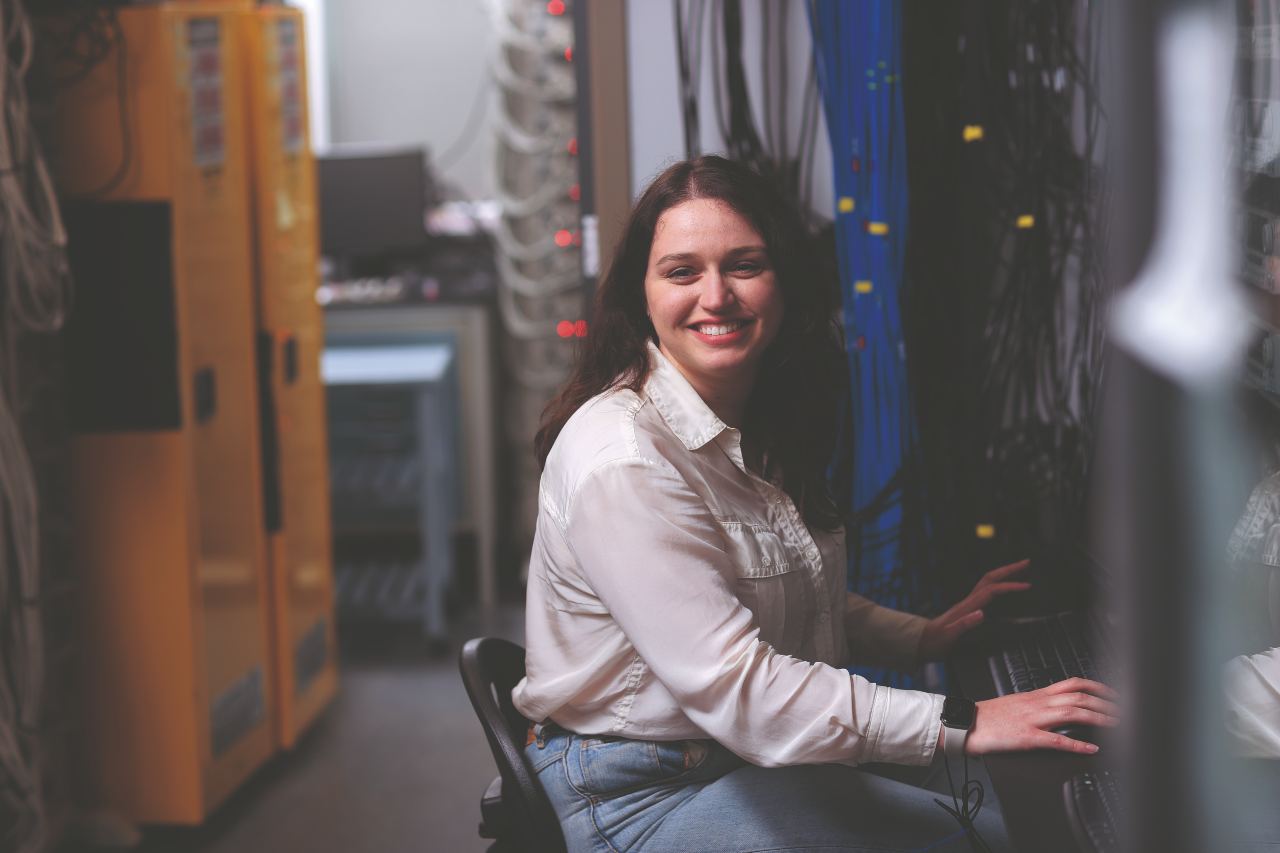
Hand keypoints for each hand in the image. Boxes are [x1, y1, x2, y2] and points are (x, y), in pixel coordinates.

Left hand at [917, 559, 1031, 662]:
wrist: (921, 643)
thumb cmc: (935, 641)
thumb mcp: (949, 636)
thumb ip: (965, 624)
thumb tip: (982, 614)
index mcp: (966, 607)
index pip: (991, 590)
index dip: (1010, 586)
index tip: (1026, 585)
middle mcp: (968, 602)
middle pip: (991, 579)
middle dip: (1010, 570)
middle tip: (1027, 563)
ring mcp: (968, 604)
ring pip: (988, 582)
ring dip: (1005, 574)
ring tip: (1021, 570)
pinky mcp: (968, 609)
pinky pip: (987, 592)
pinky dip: (999, 586)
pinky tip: (1005, 588)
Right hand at [961, 678, 1120, 755]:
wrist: (967, 723)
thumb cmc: (990, 716)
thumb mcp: (1017, 703)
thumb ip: (1039, 703)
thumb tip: (1059, 706)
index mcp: (1037, 695)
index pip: (1073, 683)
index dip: (1098, 686)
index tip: (1113, 694)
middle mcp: (1038, 703)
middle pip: (1079, 696)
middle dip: (1106, 703)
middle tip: (1124, 711)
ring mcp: (1033, 719)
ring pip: (1072, 713)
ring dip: (1099, 718)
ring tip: (1116, 725)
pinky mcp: (1027, 737)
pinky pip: (1056, 740)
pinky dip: (1077, 744)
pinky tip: (1091, 748)